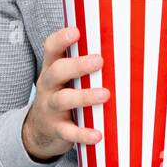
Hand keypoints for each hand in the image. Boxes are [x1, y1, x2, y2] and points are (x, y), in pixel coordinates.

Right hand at [21, 26, 106, 161]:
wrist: (38, 132)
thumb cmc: (62, 96)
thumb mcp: (65, 79)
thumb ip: (84, 66)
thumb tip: (128, 49)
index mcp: (52, 69)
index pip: (51, 49)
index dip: (61, 39)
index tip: (76, 31)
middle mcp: (48, 86)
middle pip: (57, 71)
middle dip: (77, 65)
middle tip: (98, 60)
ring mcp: (50, 108)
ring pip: (63, 100)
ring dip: (84, 97)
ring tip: (105, 95)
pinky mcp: (56, 130)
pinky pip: (68, 132)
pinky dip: (82, 134)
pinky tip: (97, 135)